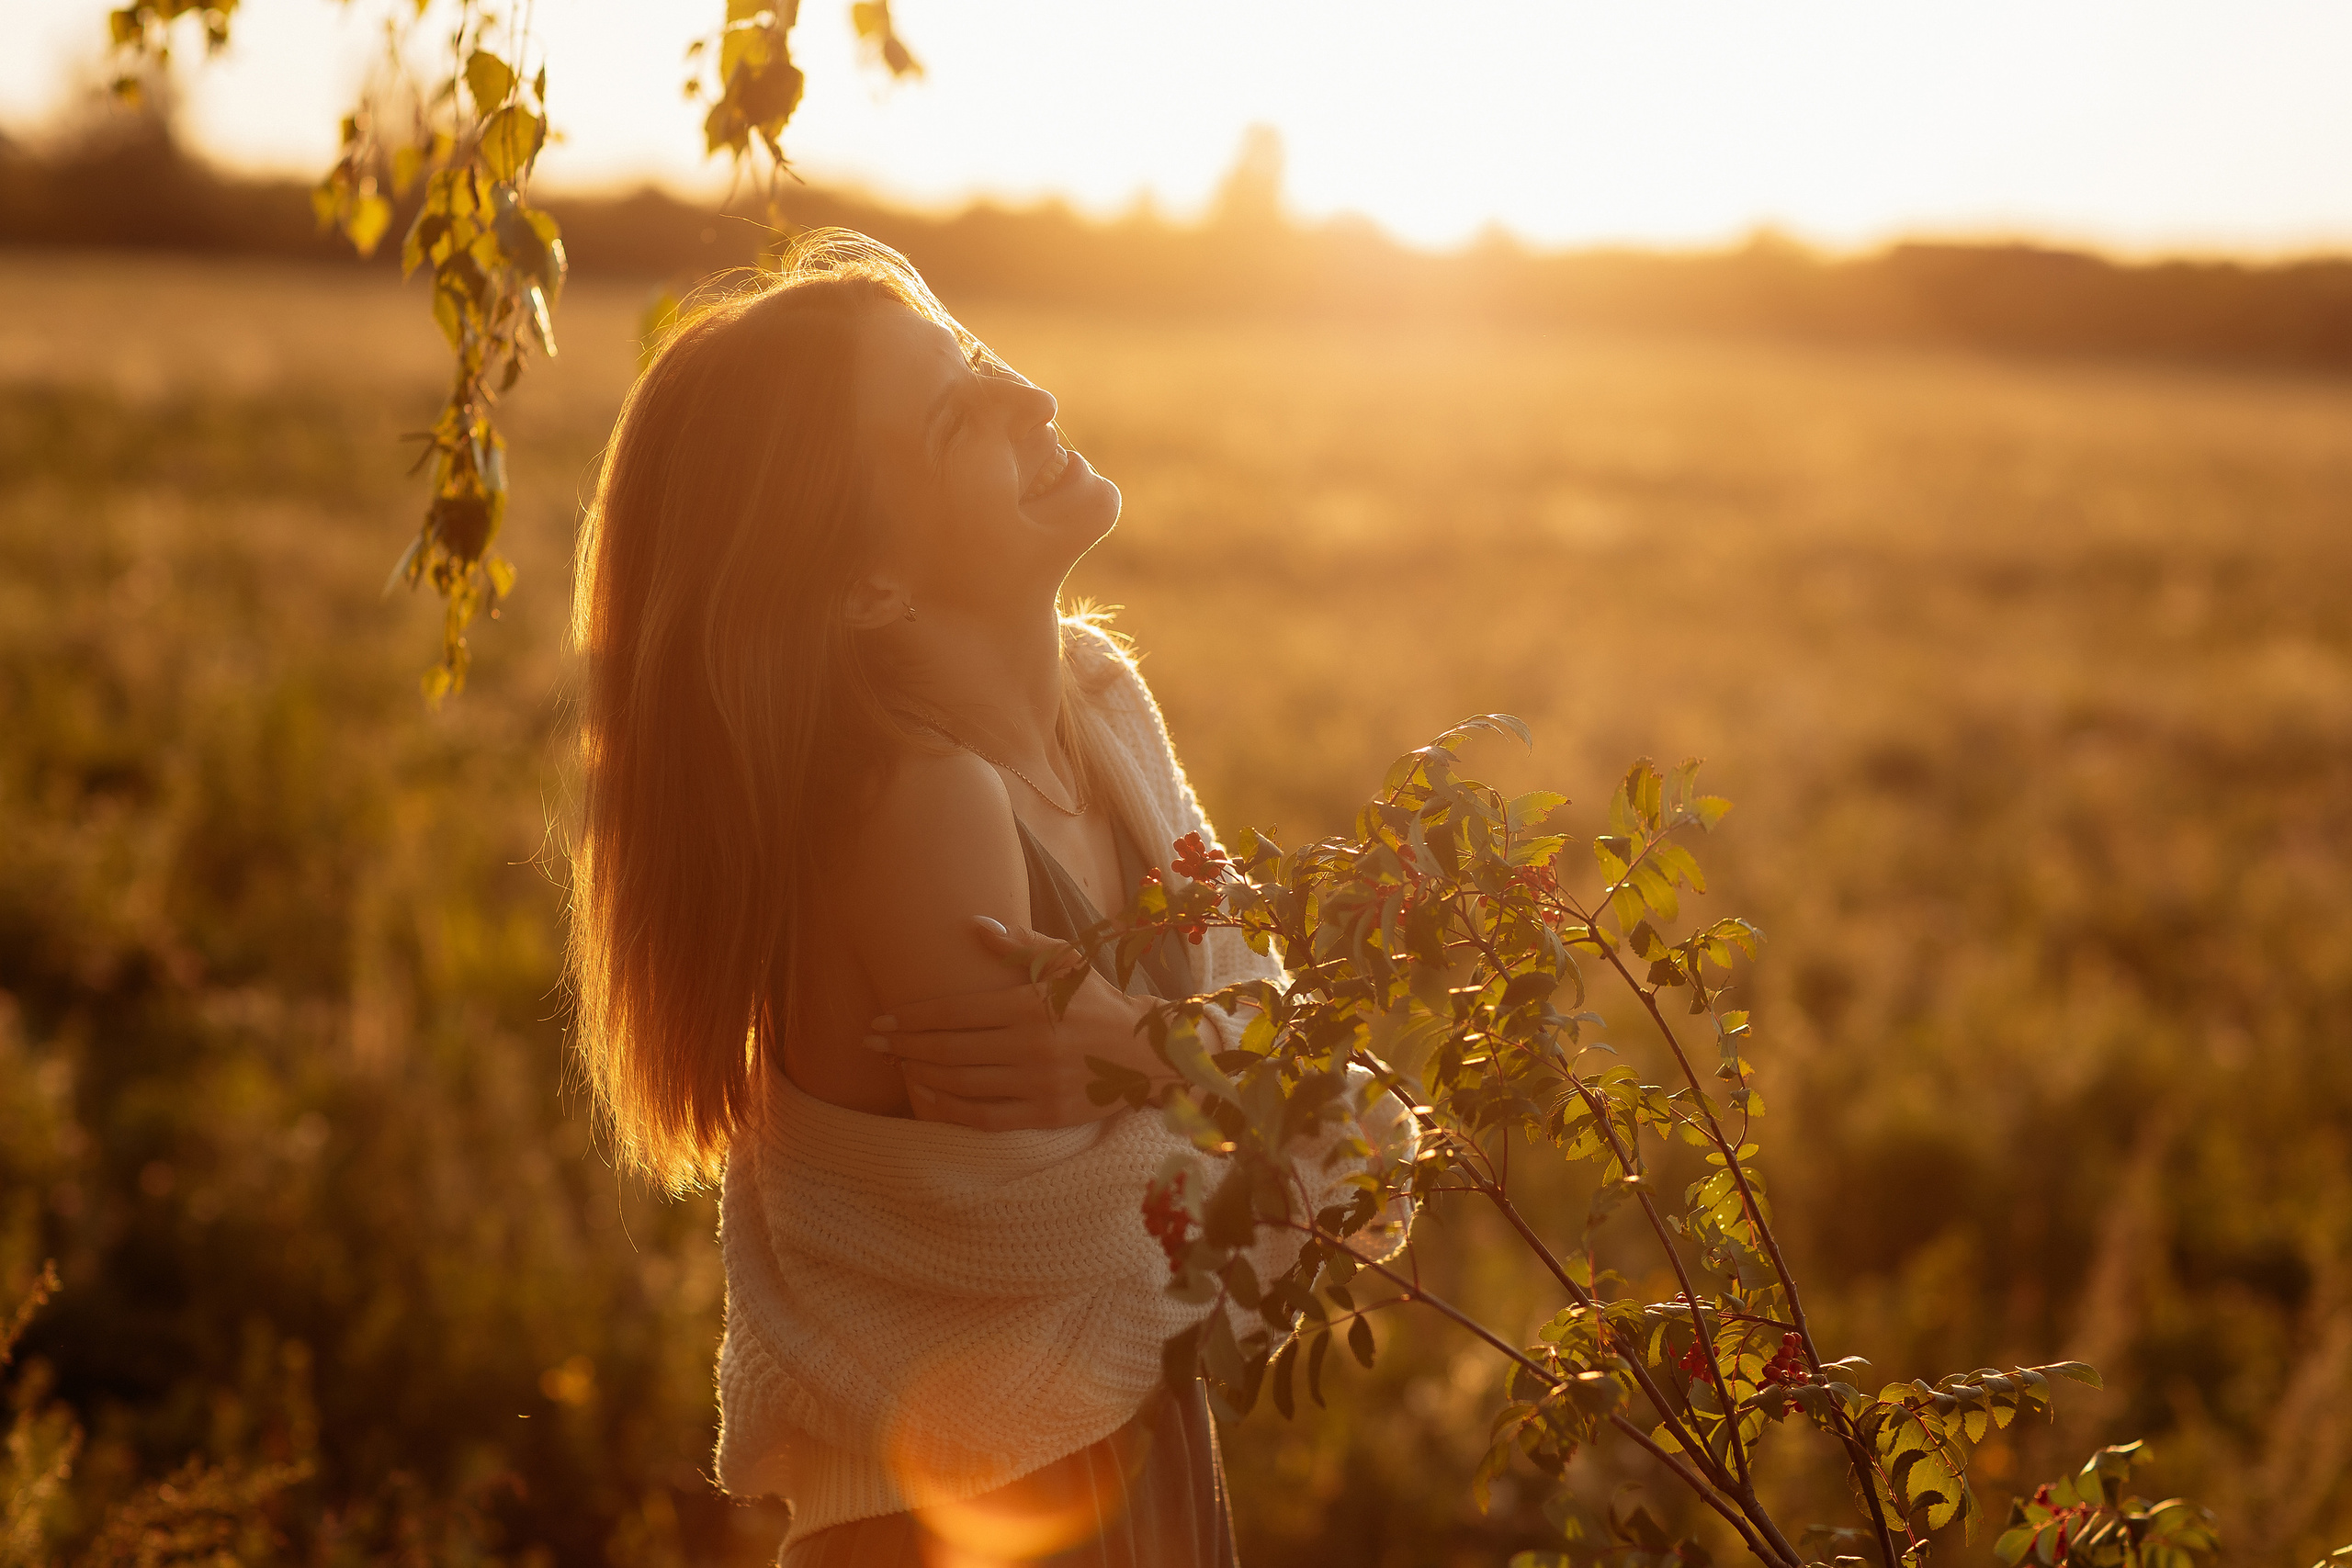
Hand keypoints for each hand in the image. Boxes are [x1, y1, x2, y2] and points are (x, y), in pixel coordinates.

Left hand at [862, 916, 1166, 1129]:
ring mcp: (1038, 1083)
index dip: (911, 1019)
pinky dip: (951, 1110)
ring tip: (898, 1067)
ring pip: (963, 1084)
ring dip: (922, 1075)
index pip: (955, 1013)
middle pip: (950, 1049)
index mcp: (1030, 1005)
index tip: (880, 1022)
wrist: (1148, 1052)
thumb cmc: (1099, 1001)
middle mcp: (1030, 1046)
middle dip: (904, 1047)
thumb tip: (976, 925)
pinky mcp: (1045, 1114)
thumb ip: (1019, 946)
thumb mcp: (1066, 962)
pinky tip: (928, 1097)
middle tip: (872, 1046)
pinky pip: (986, 1118)